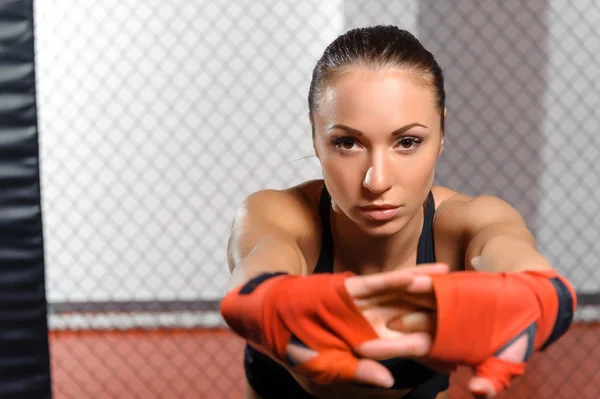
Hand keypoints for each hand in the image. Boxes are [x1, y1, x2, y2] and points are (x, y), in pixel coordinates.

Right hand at [285, 263, 449, 387]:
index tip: (460, 347)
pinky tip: (424, 273)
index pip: (407, 346)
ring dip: (427, 290)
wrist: (272, 319)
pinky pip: (380, 282)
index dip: (432, 346)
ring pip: (402, 296)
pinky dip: (400, 278)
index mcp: (370, 347)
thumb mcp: (326, 366)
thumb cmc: (297, 348)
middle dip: (438, 313)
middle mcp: (373, 324)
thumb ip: (357, 371)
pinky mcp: (353, 287)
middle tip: (472, 307)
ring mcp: (365, 305)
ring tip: (456, 283)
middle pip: (412, 317)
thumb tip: (388, 380)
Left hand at [353, 270, 530, 397]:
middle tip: (350, 320)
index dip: (383, 349)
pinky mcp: (445, 283)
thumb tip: (478, 394)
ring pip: (408, 297)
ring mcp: (438, 301)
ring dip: (390, 294)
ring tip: (363, 294)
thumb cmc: (516, 339)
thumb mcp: (505, 363)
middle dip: (375, 321)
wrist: (530, 307)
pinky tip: (408, 274)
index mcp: (438, 345)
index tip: (359, 350)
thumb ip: (491, 380)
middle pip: (398, 320)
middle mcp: (433, 323)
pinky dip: (419, 277)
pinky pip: (427, 279)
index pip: (405, 347)